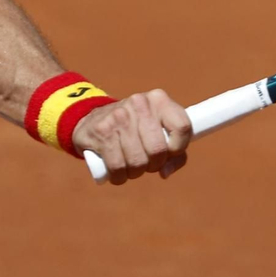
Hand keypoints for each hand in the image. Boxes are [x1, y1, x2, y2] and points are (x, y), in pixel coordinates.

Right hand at [71, 90, 191, 184]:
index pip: (182, 127)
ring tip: (130, 165)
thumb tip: (165, 172)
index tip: (170, 153)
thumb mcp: (157, 130)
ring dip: (135, 172)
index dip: (179, 148)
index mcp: (158, 99)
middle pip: (158, 150)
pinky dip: (119, 177)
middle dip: (154, 165)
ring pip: (138, 162)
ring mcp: (119, 116)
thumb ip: (174, 152)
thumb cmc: (134, 129)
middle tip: (146, 163)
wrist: (93, 119)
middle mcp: (139, 103)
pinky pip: (117, 167)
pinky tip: (116, 172)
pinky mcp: (101, 131)